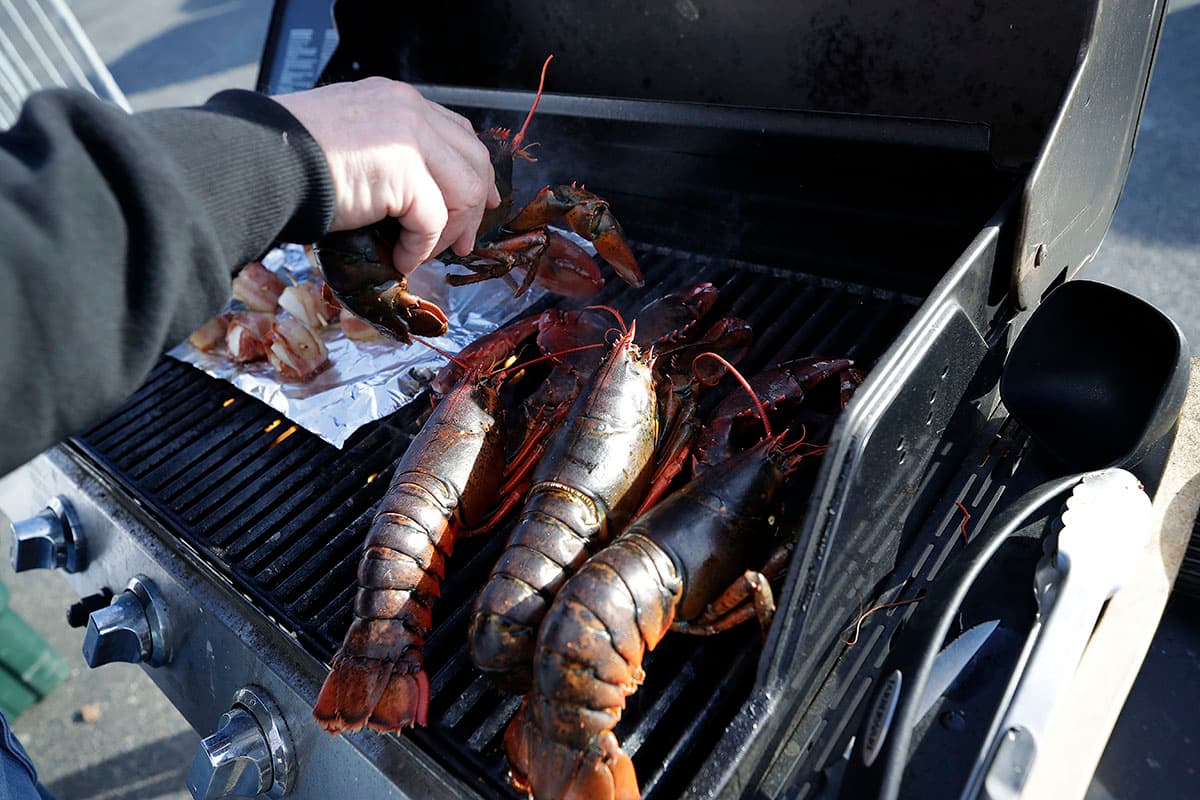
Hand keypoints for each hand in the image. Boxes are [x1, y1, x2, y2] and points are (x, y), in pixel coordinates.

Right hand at [274, 78, 499, 273]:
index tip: (476, 203)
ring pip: (463, 191)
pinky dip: (420, 248)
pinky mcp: (404, 172)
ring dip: (448, 232)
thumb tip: (409, 197)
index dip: (472, 172)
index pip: (455, 132)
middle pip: (473, 159)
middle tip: (462, 241)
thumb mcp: (347, 141)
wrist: (259, 162)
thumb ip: (385, 154)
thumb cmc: (287, 159)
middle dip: (475, 205)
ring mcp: (410, 137)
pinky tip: (400, 258)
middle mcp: (409, 110)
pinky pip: (433, 220)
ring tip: (422, 253)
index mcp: (395, 100)